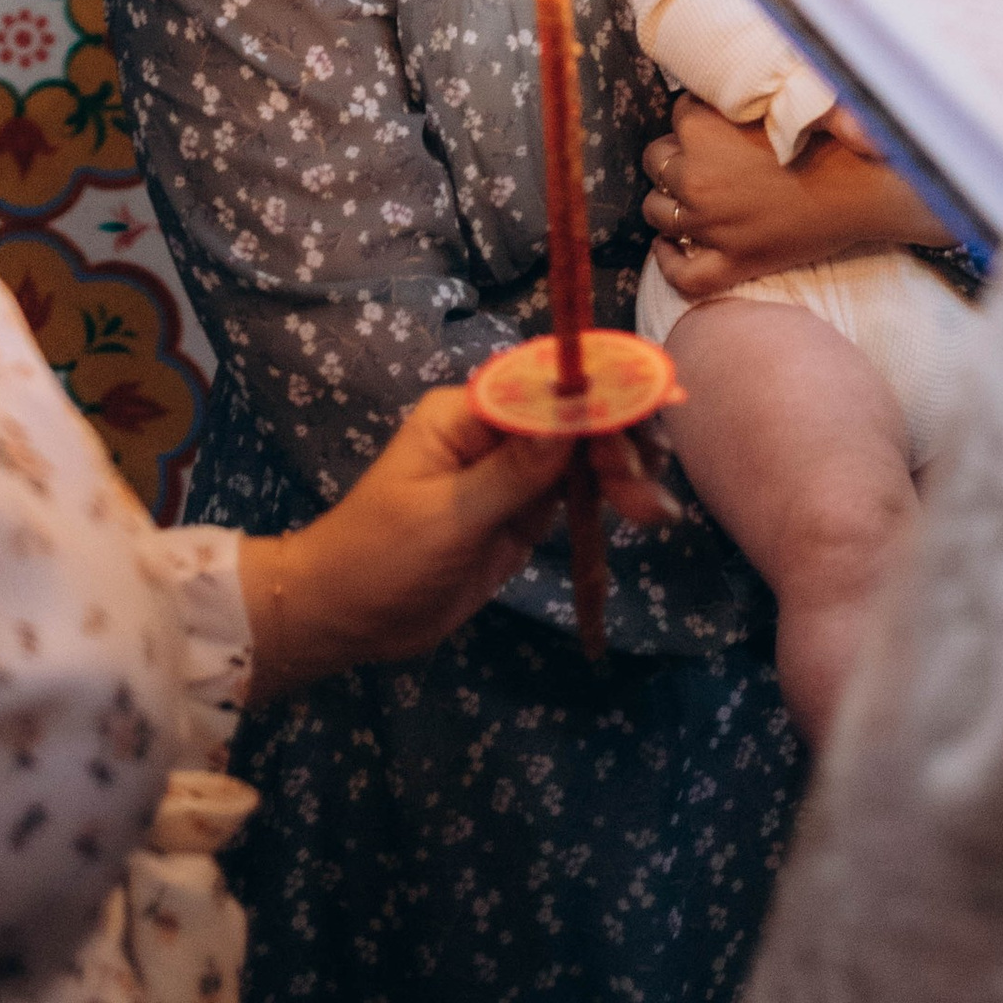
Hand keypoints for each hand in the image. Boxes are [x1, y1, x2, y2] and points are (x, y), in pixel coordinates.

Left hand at [239, 387, 675, 702]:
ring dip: (626, 473)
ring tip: (657, 512)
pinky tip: (647, 513)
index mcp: (468, 413)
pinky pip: (576, 494)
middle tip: (648, 483)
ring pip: (585, 456)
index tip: (657, 402)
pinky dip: (612, 501)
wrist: (345, 618)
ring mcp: (511, 473)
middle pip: (576, 417)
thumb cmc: (380, 558)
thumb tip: (573, 414)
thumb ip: (513, 470)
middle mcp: (496, 432)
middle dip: (620, 441)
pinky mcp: (522, 513)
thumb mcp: (447, 517)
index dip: (605, 388)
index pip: (547, 384)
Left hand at [642, 97, 943, 304]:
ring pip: (657, 212)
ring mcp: (710, 225)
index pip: (679, 115)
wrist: (868, 186)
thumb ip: (742, 90)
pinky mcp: (732, 263)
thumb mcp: (779, 97)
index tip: (721, 123)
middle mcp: (696, 177)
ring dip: (669, 201)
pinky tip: (670, 247)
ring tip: (690, 197)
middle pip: (658, 160)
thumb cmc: (831, 136)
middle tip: (706, 159)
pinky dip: (668, 261)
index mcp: (702, 129)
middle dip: (677, 157)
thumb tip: (720, 86)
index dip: (700, 118)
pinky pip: (681, 273)